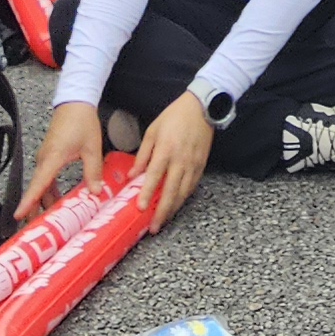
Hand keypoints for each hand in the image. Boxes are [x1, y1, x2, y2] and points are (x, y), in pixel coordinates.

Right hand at [20, 99, 106, 221]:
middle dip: (34, 209)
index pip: (39, 185)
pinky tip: (57, 201)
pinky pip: (46, 178)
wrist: (75, 102)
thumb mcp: (92, 148)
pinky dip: (49, 191)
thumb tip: (95, 193)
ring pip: (41, 185)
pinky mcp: (49, 156)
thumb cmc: (82, 122)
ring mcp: (45, 158)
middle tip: (34, 229)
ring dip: (44, 201)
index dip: (29, 202)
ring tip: (48, 220)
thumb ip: (93, 172)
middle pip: (36, 189)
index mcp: (53, 158)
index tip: (19, 216)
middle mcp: (44, 160)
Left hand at [135, 93, 217, 228]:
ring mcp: (193, 164)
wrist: (202, 108)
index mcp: (166, 150)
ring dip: (172, 209)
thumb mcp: (152, 131)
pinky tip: (176, 205)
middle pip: (171, 191)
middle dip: (161, 211)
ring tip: (163, 221)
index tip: (140, 208)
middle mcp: (180, 160)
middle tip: (153, 227)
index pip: (155, 176)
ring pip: (183, 193)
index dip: (147, 193)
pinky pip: (191, 187)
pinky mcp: (201, 165)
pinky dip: (183, 198)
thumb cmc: (174, 117)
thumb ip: (142, 154)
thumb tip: (133, 175)